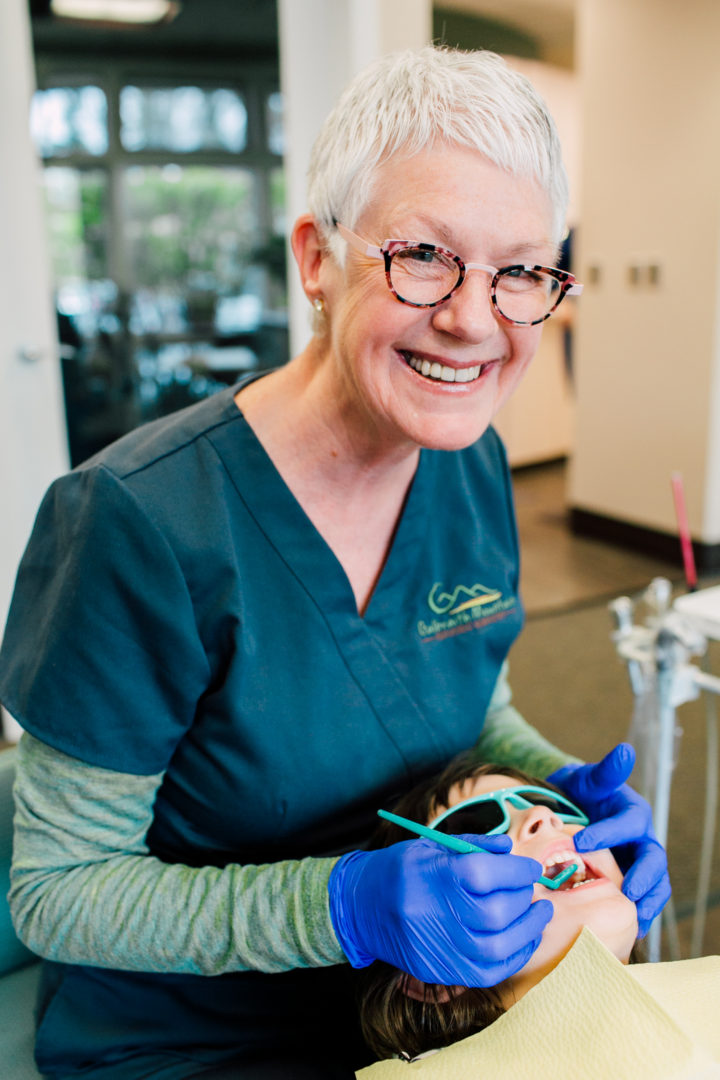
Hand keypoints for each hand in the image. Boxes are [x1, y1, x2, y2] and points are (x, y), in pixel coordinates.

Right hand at [328, 834, 551, 986]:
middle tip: (531, 889)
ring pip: (497, 947)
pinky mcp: (438, 970)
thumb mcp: (433, 845)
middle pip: (495, 912)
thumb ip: (474, 846)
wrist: (361, 904)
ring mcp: (434, 947)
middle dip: (523, 898)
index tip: (531, 868)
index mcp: (431, 874)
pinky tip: (524, 939)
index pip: (486, 873)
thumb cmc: (403, 869)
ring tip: (539, 913)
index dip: (517, 870)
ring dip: (528, 930)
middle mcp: (432, 913)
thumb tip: (511, 850)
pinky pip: (487, 972)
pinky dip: (514, 956)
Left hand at [547, 743, 670, 935]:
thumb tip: (625, 750)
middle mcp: (641, 838)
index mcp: (633, 813)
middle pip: (653, 858)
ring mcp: (637, 861)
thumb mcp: (589, 778)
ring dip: (649, 902)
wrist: (573, 810)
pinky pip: (644, 898)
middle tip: (627, 891)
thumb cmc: (581, 792)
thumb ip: (606, 771)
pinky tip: (631, 931)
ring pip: (656, 883)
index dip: (607, 833)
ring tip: (636, 919)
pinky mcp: (631, 879)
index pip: (627, 824)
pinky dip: (641, 913)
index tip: (581, 842)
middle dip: (644, 876)